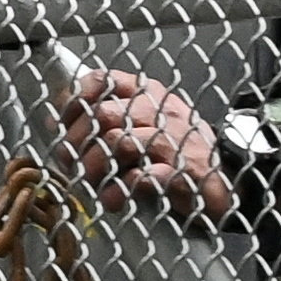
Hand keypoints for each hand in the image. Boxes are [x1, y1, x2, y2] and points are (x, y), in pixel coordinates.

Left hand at [57, 68, 234, 220]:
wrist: (225, 181)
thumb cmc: (176, 154)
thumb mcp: (141, 127)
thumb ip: (102, 122)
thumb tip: (55, 123)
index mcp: (148, 94)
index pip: (103, 80)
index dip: (75, 102)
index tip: (62, 126)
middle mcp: (161, 111)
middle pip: (104, 114)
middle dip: (79, 142)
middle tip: (72, 164)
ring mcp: (174, 140)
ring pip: (119, 142)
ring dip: (96, 167)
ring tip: (92, 184)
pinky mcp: (183, 172)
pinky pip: (143, 176)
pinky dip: (121, 190)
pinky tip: (113, 200)